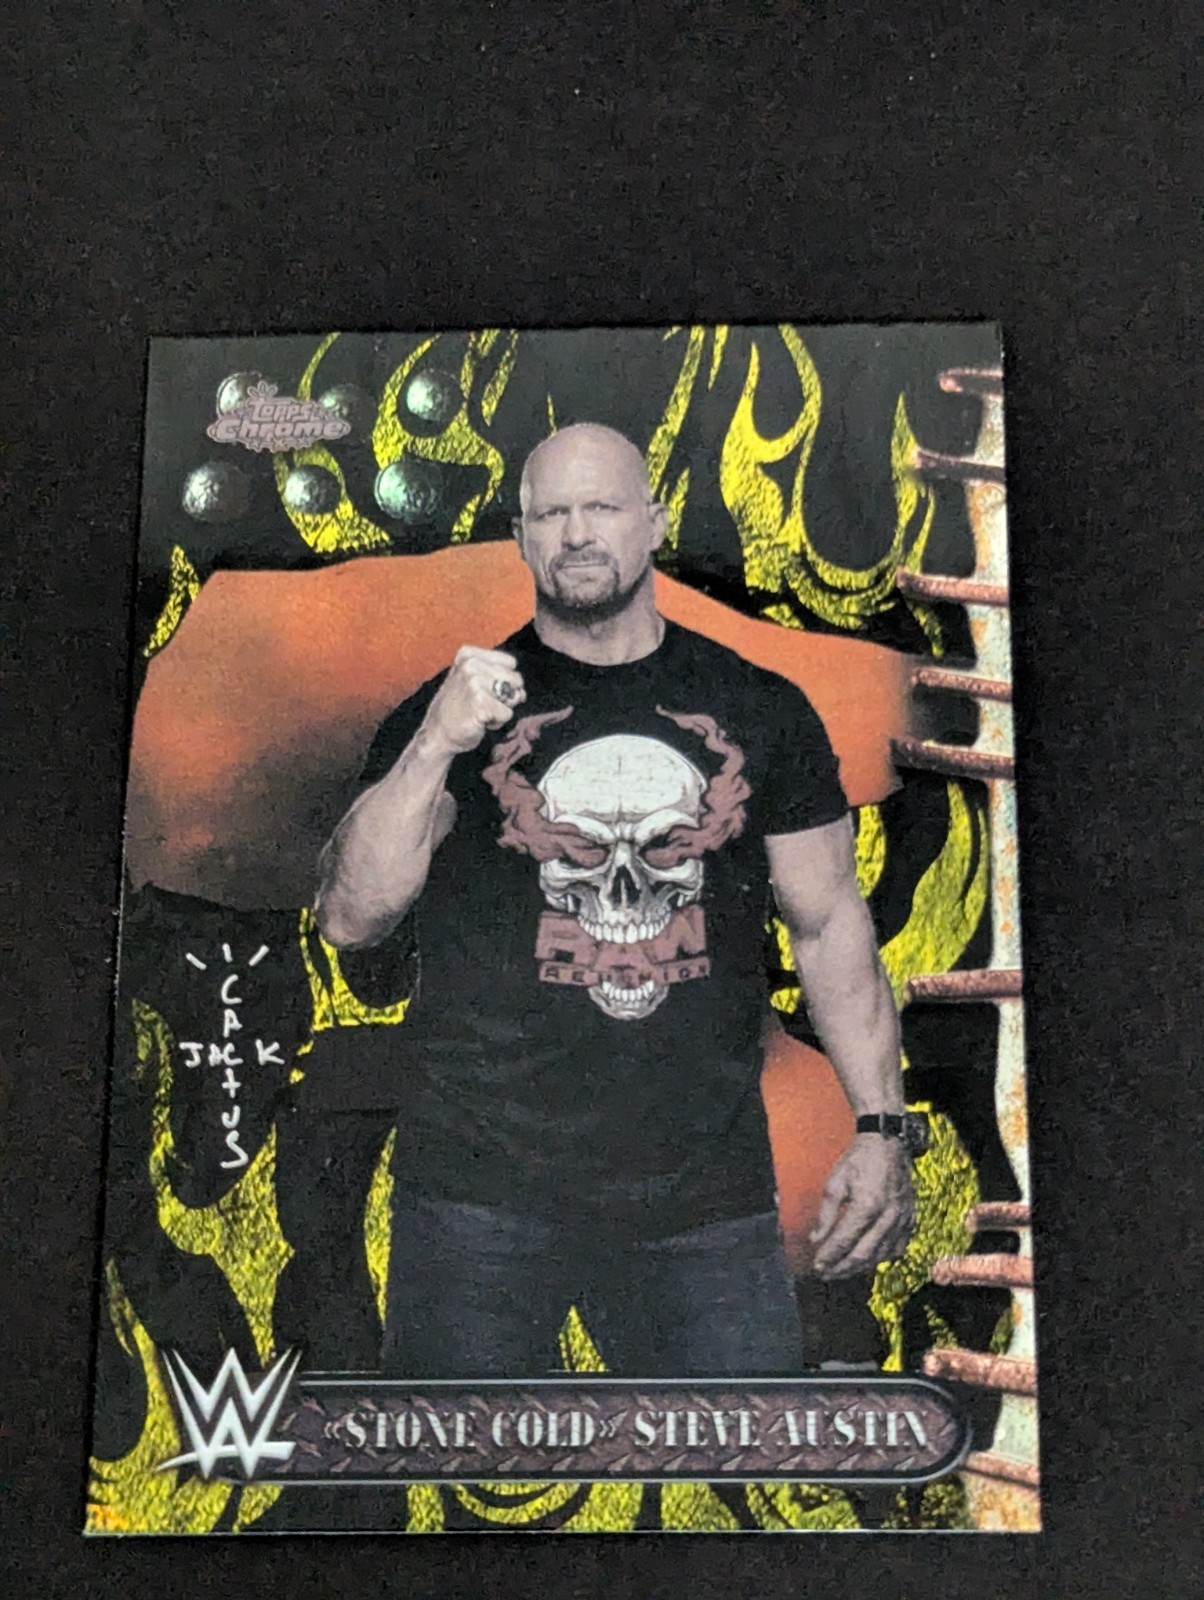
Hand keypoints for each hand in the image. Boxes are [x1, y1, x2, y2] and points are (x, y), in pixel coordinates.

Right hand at [421, 646, 526, 755]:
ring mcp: (475, 684)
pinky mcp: (481, 704)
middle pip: (515, 680)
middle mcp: (471, 665)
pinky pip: (507, 714)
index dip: (504, 681)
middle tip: (480, 704)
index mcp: (468, 654)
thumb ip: (498, 676)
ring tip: (479, 712)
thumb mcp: (471, 679)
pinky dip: (497, 722)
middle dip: (504, 697)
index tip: (482, 690)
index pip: (511, 664)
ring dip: (500, 710)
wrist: (437, 734)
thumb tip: (522, 692)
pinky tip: (478, 721)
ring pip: (513, 697)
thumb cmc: (458, 708)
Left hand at [810, 1134, 915, 1279]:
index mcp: (867, 1205)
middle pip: (863, 1254)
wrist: (888, 1144)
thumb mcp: (835, 1182)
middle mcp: (888, 1216)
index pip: (845, 1240)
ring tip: (841, 1271)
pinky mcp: (910, 1220)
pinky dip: (880, 1259)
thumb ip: (826, 1214)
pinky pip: (897, 1249)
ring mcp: (902, 1220)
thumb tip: (816, 1239)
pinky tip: (867, 1260)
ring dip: (859, 1267)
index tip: (817, 1266)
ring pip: (881, 1256)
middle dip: (842, 1268)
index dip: (830, 1256)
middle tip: (826, 1274)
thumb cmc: (859, 1160)